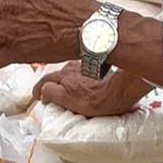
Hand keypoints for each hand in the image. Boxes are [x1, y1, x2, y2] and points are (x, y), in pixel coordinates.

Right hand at [33, 62, 147, 116]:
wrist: (125, 83)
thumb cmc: (100, 96)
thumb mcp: (72, 101)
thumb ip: (54, 94)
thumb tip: (43, 90)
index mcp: (63, 76)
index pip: (44, 81)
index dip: (39, 89)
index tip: (38, 95)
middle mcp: (70, 66)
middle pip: (56, 73)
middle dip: (51, 82)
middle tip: (50, 90)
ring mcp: (83, 63)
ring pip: (69, 69)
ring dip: (66, 77)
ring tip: (69, 85)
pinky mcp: (96, 61)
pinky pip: (82, 67)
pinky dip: (80, 74)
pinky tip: (86, 80)